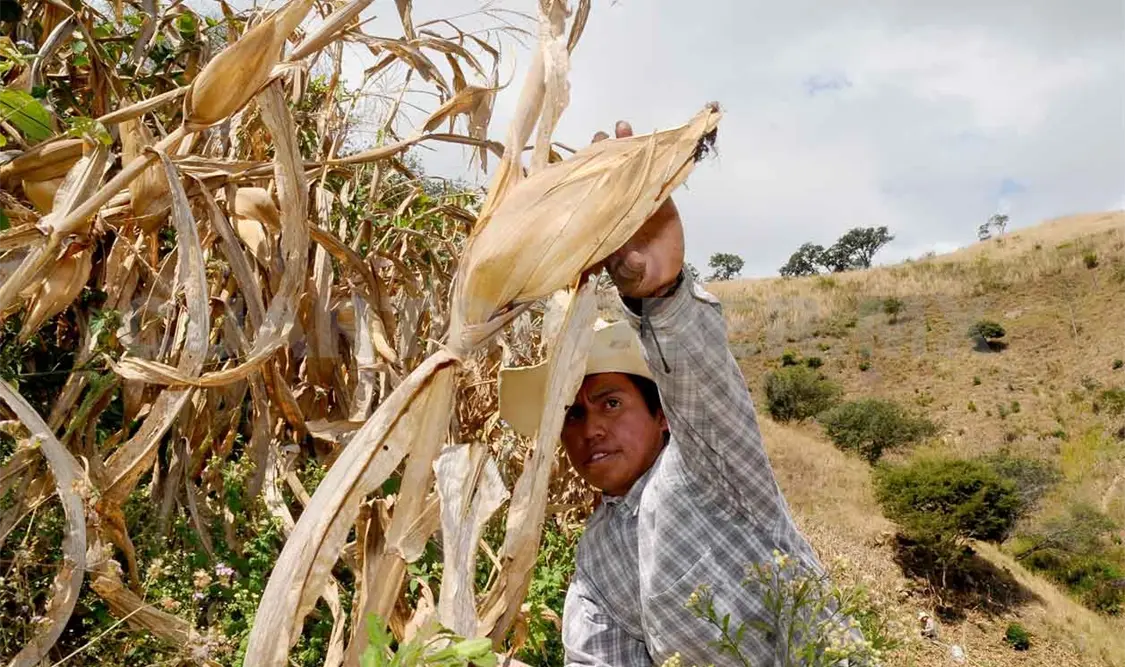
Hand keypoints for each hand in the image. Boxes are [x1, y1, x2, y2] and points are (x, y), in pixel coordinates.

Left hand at [592, 121, 684, 298]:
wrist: (661, 277)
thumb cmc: (637, 278)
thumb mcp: (631, 278)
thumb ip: (630, 270)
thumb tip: (633, 259)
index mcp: (597, 223)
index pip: (584, 196)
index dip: (581, 178)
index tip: (577, 162)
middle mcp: (611, 207)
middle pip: (602, 176)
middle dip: (598, 155)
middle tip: (599, 138)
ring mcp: (632, 199)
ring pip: (625, 169)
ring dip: (622, 147)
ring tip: (621, 127)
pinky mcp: (655, 196)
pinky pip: (653, 173)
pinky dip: (653, 156)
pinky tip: (651, 138)